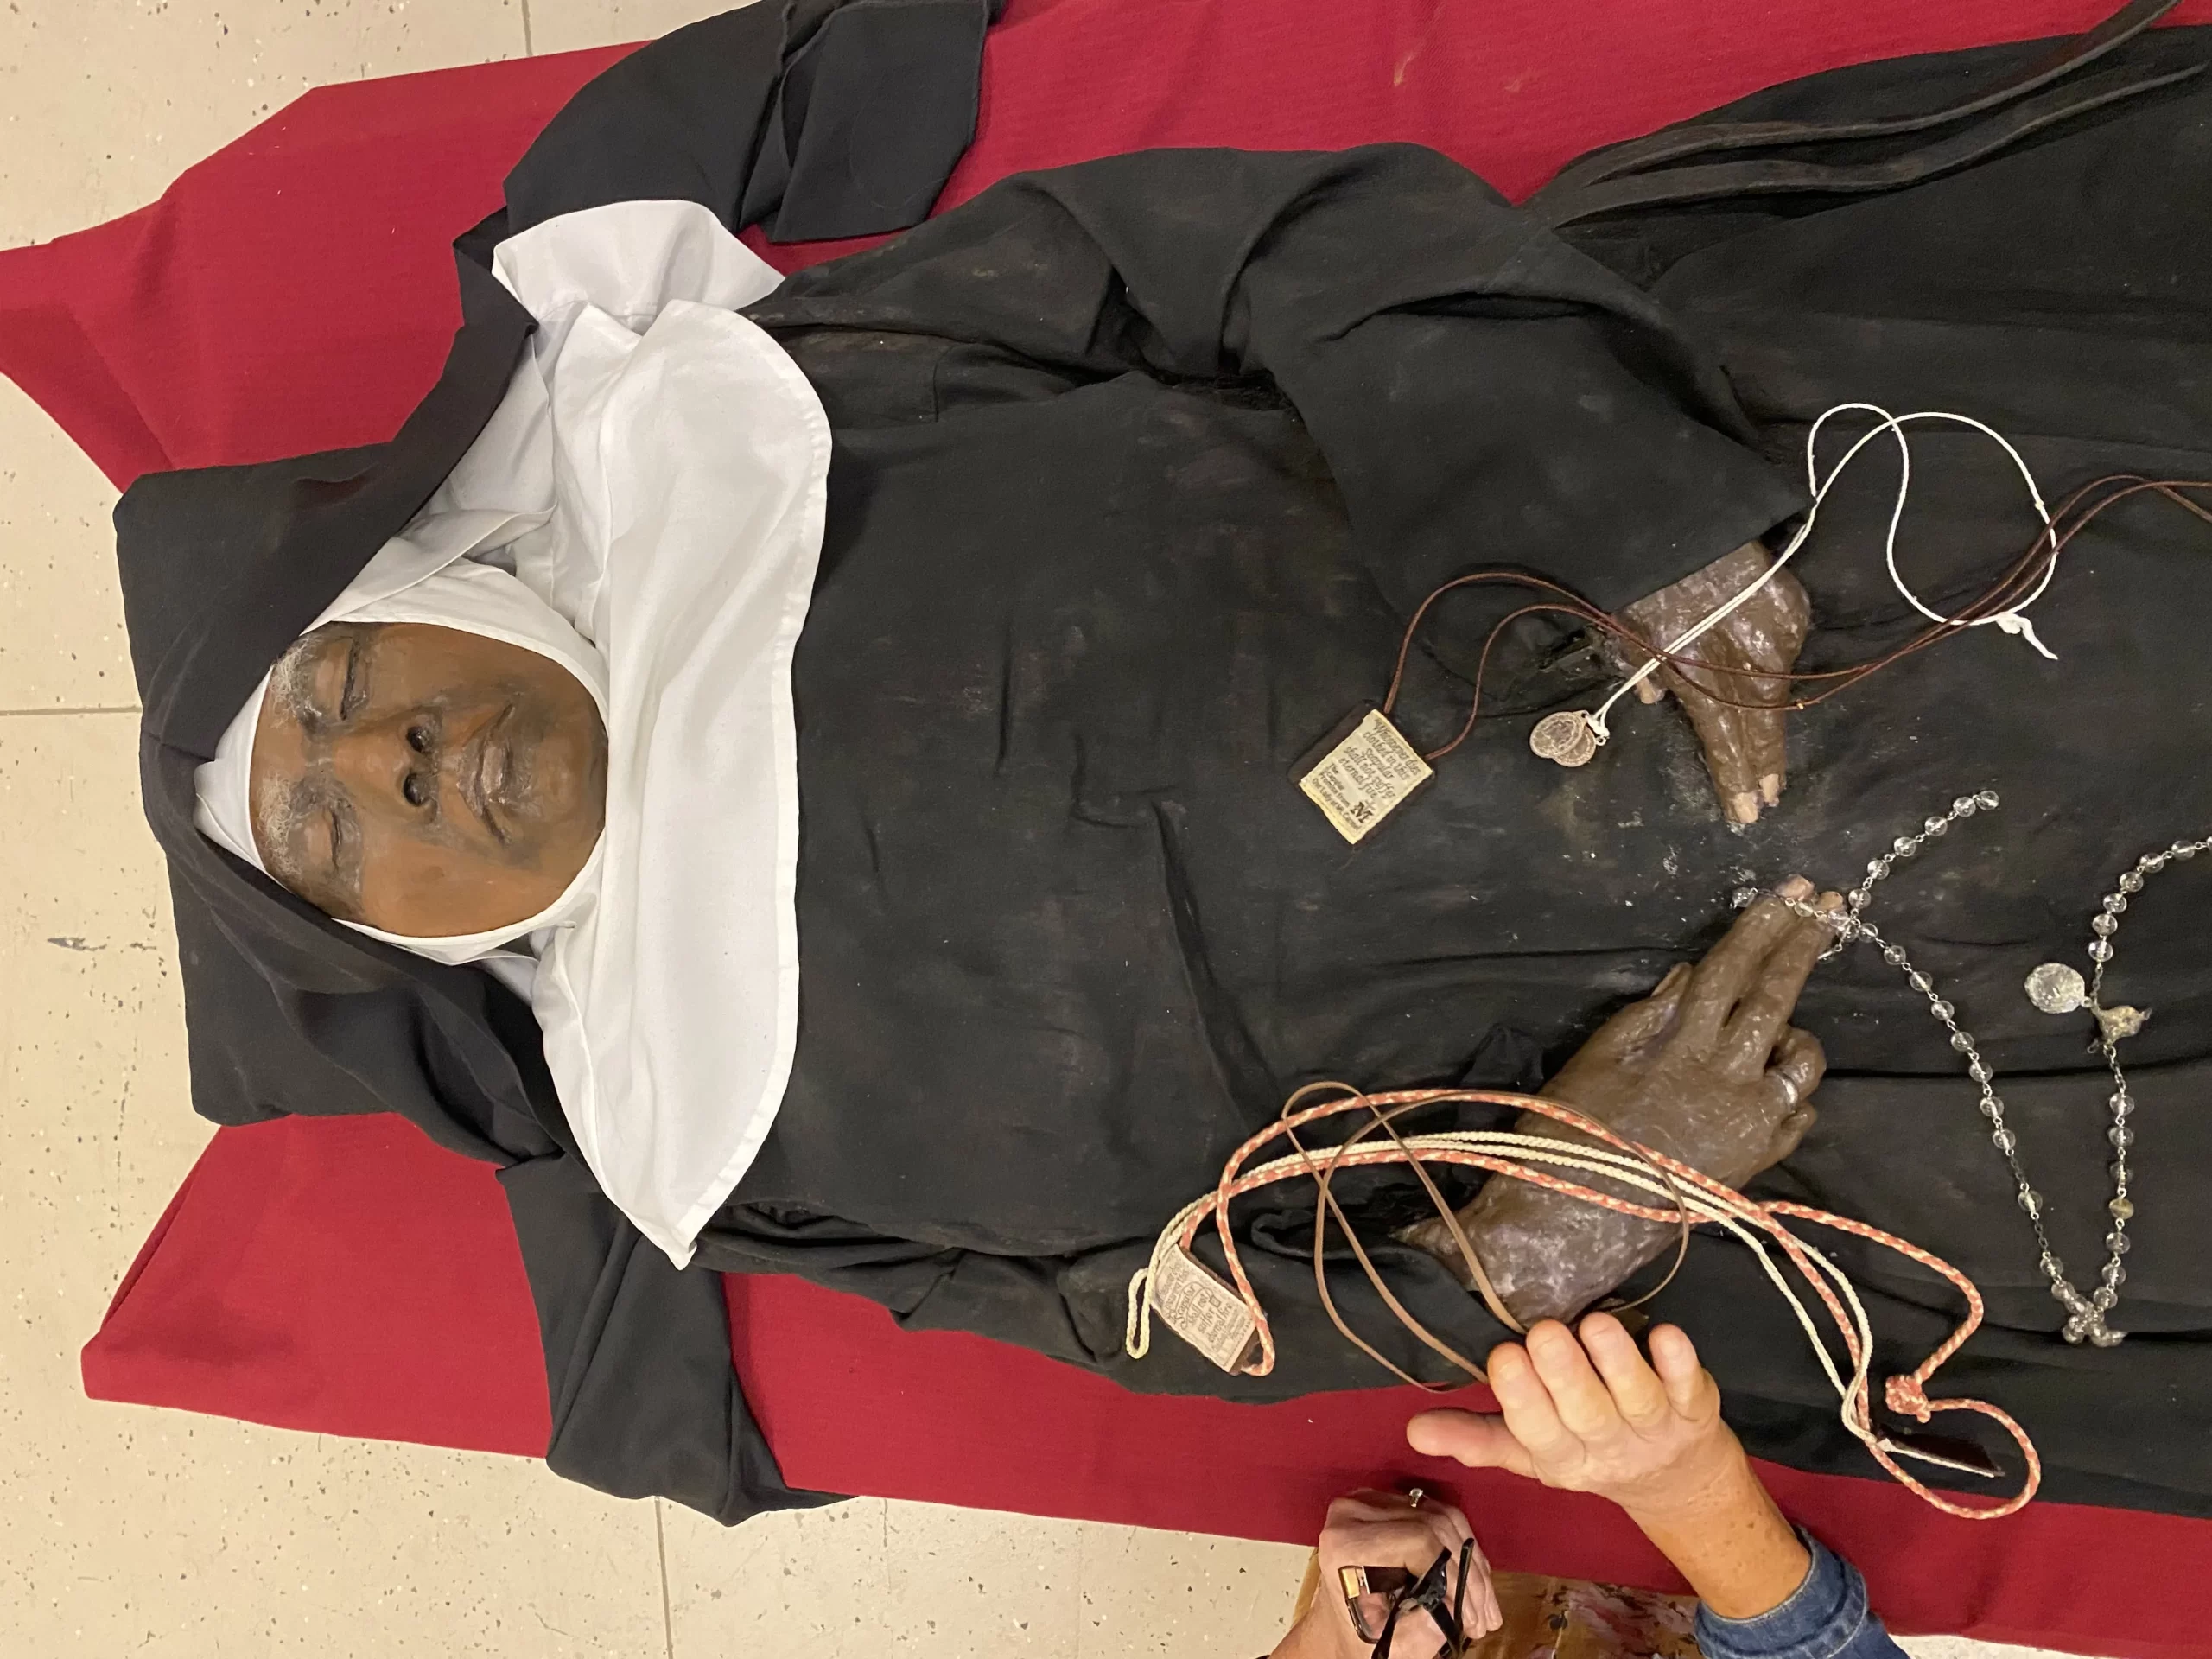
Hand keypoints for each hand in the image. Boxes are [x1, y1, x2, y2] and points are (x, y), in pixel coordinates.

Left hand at [1276, 1490, 1500, 1658]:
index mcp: (1345, 1542)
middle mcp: (1356, 1512)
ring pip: (1445, 1518)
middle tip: (1483, 1618)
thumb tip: (1455, 1605)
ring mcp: (1375, 1501)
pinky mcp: (1394, 1502)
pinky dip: (1464, 1552)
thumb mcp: (1387, 1642)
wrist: (1341, 1626)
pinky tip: (1476, 1587)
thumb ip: (1421, 1628)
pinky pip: (1443, 1516)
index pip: (1416, 1539)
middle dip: (1468, 1576)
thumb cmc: (1359, 1637)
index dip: (1452, 1575)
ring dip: (1473, 1565)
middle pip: (1435, 1525)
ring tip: (1484, 1609)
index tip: (1468, 1616)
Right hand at [1399, 881, 1833, 1321]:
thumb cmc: (1567, 1131)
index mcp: (1681, 1042)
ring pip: (1802, 1058)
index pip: (1731, 968)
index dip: (1764, 925)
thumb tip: (1691, 977)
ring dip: (1795, 1032)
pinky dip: (1789, 1090)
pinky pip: (1797, 1111)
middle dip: (1803, 946)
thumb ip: (1650, 1015)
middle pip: (1777, 997)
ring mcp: (1752, 1121)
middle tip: (1830, 906)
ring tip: (1774, 1031)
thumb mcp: (1597, 1058)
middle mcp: (1728, 1076)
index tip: (1796, 889)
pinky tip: (1765, 1087)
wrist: (1573, 1221)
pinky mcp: (1759, 1160)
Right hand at [1406, 1317, 1814, 1619]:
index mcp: (1561, 1458)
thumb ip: (1476, 1438)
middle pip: (1586, 1415)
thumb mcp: (1532, 1453)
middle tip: (1544, 1333)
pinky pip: (1690, 1387)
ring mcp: (1655, 1429)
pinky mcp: (1695, 1408)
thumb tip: (1414, 1429)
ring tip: (1594, 1324)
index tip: (1503, 1358)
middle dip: (1565, 1376)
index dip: (1522, 1399)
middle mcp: (1608, 1446)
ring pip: (1637, 1399)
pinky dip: (1681, 1364)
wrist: (1678, 1481)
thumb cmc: (1589, 1448)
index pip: (1537, 1433)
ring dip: (1617, 1363)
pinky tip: (1666, 1335)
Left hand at [1616, 542, 1809, 823]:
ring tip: (1775, 770)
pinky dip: (1773, 672)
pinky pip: (1784, 651)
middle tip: (1769, 799)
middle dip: (1764, 768)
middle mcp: (1742, 658)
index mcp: (1694, 667)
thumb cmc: (1641, 570)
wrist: (1680, 509)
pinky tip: (1769, 696)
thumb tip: (1656, 701)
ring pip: (1778, 695)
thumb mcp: (1624, 626)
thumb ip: (1643, 669)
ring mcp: (1773, 632)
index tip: (1747, 813)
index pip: (1724, 738)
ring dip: (1773, 732)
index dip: (1736, 778)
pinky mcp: (1792, 607)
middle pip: (1759, 727)